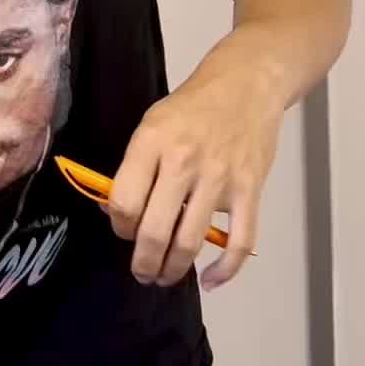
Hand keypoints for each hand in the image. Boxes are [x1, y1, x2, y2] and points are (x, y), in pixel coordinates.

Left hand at [107, 58, 283, 291]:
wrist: (246, 85)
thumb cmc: (192, 107)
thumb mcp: (151, 125)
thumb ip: (134, 168)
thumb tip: (115, 212)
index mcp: (151, 142)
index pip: (124, 202)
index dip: (118, 227)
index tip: (124, 232)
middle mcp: (183, 161)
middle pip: (154, 231)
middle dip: (143, 263)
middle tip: (142, 273)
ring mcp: (219, 177)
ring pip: (190, 242)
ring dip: (173, 270)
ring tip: (165, 276)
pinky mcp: (249, 190)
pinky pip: (239, 242)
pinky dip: (224, 270)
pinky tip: (210, 280)